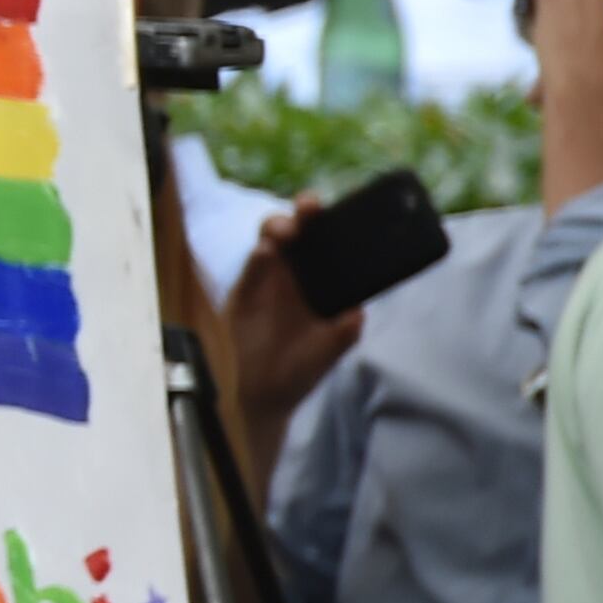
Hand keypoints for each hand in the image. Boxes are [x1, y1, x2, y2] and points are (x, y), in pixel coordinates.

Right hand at [227, 205, 362, 421]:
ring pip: (270, 240)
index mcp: (319, 281)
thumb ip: (347, 327)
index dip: (331, 223)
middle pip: (297, 232)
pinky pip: (251, 268)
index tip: (340, 212)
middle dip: (304, 214)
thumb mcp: (334, 347)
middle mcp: (293, 275)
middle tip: (310, 208)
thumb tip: (358, 309)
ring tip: (287, 232)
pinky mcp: (244, 291)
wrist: (265, 395)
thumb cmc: (300, 369)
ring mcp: (266, 280)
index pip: (326, 242)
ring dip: (278, 228)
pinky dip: (259, 258)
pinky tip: (267, 253)